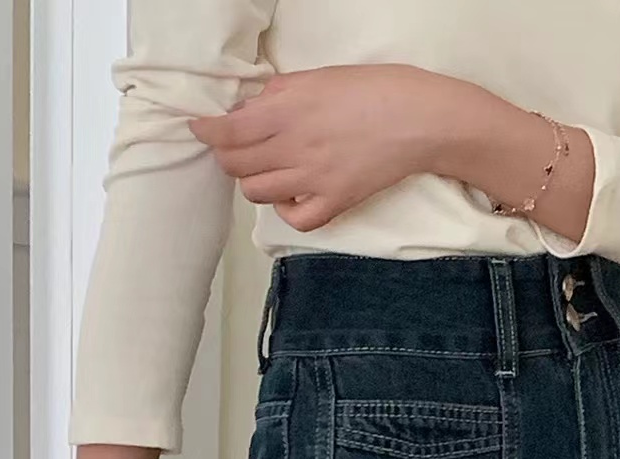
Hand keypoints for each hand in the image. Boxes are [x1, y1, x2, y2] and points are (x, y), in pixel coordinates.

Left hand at [190, 65, 482, 232]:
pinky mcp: (335, 202)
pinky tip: (292, 196)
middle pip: (236, 164)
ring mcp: (313, 180)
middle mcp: (293, 148)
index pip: (228, 131)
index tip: (200, 129)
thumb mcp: (318, 77)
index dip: (207, 132)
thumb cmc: (373, 89)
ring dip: (254, 181)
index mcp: (287, 111)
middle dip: (228, 156)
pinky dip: (286, 210)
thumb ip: (280, 93)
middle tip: (236, 149)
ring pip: (257, 192)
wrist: (418, 119)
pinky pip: (295, 219)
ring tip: (267, 170)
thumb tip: (251, 109)